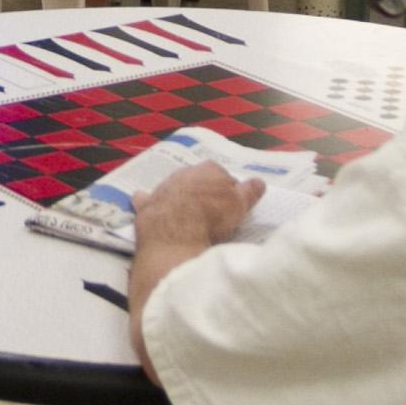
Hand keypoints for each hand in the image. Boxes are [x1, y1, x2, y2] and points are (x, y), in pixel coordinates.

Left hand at [135, 163, 262, 249]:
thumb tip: (259, 181)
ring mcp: (163, 186)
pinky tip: (150, 207)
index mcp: (209, 169)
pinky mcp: (146, 203)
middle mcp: (184, 172)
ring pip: (174, 188)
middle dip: (203, 192)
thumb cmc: (212, 218)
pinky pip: (146, 199)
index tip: (230, 208)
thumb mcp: (239, 205)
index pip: (224, 177)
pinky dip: (149, 201)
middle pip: (198, 181)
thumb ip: (250, 191)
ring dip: (180, 198)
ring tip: (188, 218)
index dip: (229, 193)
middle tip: (210, 214)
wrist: (175, 235)